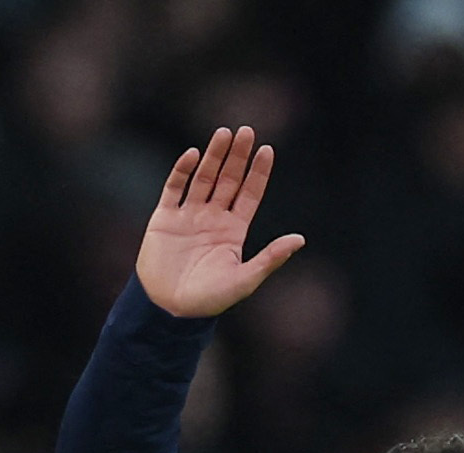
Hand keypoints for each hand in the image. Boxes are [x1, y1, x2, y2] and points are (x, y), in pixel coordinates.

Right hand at [136, 126, 305, 317]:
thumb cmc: (208, 300)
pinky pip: (173, 188)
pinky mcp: (164, 219)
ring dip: (213, 156)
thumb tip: (300, 239)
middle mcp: (212, 219)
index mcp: (233, 231)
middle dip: (237, 156)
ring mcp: (188, 216)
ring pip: (203, 178)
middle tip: (247, 131)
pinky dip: (182, 171)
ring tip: (224, 133)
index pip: (249, 194)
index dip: (258, 172)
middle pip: (228, 179)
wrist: (168, 310)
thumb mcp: (244, 280)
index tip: (267, 150)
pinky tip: (192, 154)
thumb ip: (270, 258)